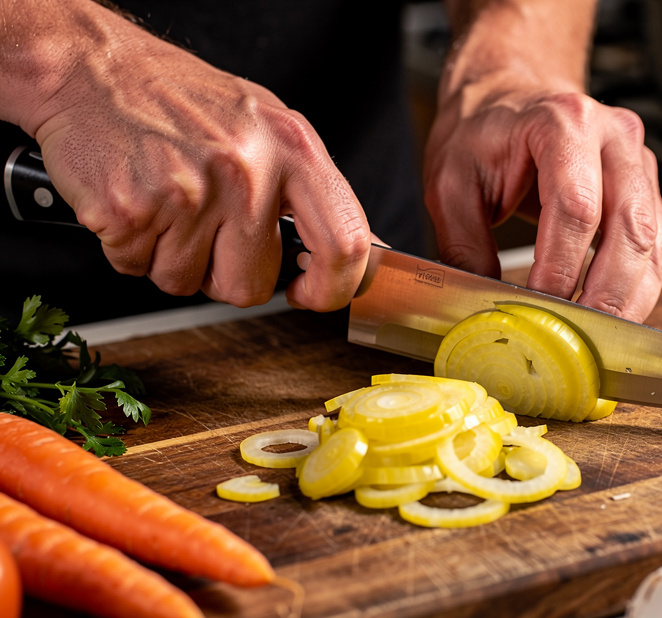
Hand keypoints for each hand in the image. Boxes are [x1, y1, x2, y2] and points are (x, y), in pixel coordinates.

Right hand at [7, 0, 369, 310]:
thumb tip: (357, 255)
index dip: (332, 287)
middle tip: (204, 226)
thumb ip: (311, 193)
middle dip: (224, 274)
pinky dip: (132, 249)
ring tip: (166, 205)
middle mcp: (246, 171)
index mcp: (292, 148)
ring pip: (187, 283)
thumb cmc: (182, 100)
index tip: (309, 293)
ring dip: (172, 259)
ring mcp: (188, 193)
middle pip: (250, 287)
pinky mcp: (131, 211)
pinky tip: (137, 203)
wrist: (92, 68)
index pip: (343, 243)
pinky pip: (138, 270)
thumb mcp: (268, 127)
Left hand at [423, 0, 661, 323]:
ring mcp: (639, 164)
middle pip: (630, 228)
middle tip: (583, 338)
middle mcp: (614, 139)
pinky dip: (639, 289)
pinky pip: (657, 248)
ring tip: (600, 338)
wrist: (512, 95)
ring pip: (653, 243)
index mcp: (563, 123)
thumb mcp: (451, 182)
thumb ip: (464, 245)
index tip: (542, 307)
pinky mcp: (648, 192)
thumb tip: (483, 310)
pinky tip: (614, 315)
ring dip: (631, 299)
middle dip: (608, 295)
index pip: (576, 206)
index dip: (562, 266)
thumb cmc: (483, 134)